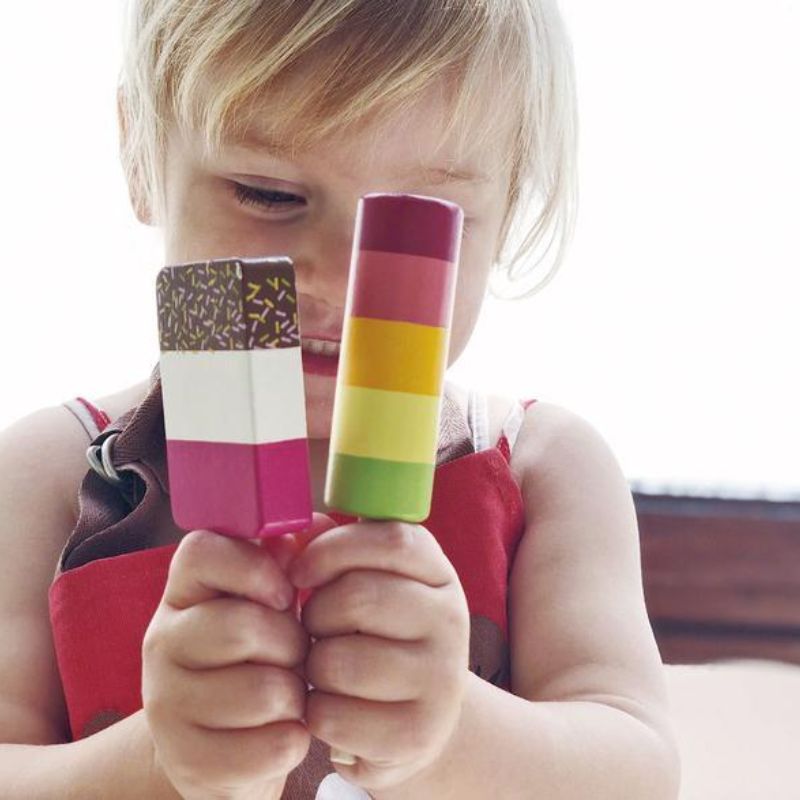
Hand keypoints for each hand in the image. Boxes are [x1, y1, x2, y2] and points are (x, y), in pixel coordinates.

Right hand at [141, 516, 332, 799]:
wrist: (222, 744)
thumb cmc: (257, 656)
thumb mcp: (265, 602)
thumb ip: (287, 558)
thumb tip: (314, 524)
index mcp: (182, 592)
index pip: (200, 551)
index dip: (253, 567)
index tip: (283, 593)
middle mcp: (161, 642)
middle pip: (243, 626)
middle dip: (290, 642)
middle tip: (295, 654)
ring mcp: (166, 705)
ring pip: (263, 691)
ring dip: (296, 694)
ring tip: (290, 694)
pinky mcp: (188, 761)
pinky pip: (270, 746)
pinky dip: (294, 740)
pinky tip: (285, 732)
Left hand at [289, 520, 470, 793]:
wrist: (416, 717)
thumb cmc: (375, 636)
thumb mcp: (365, 585)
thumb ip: (329, 550)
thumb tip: (289, 535)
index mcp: (438, 573)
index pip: (392, 541)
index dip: (334, 549)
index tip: (300, 571)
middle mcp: (450, 620)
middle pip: (358, 597)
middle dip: (316, 614)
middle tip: (315, 629)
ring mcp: (440, 679)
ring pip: (340, 661)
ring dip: (313, 666)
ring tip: (324, 667)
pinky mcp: (417, 733)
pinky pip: (334, 715)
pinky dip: (316, 711)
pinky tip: (330, 705)